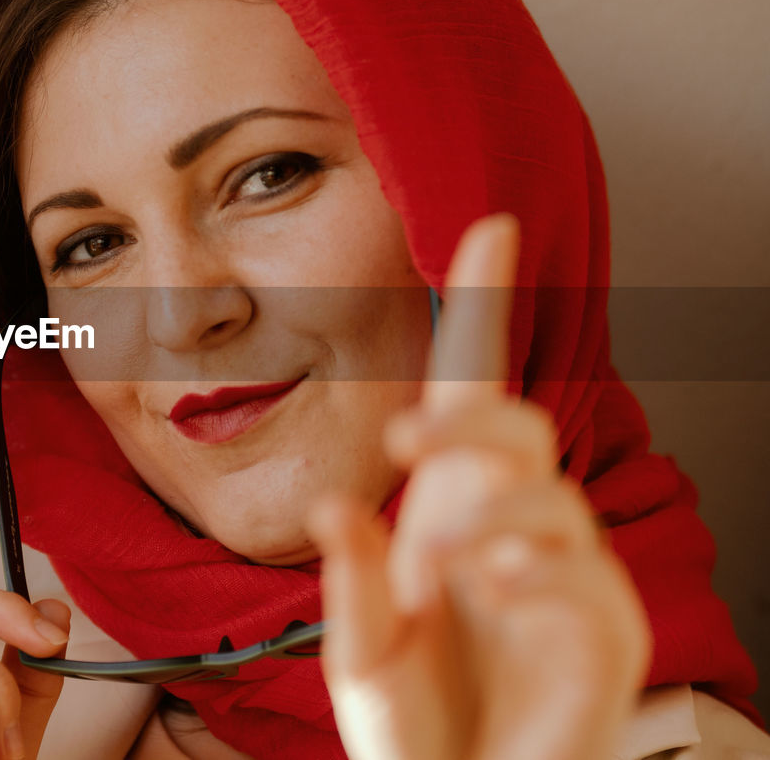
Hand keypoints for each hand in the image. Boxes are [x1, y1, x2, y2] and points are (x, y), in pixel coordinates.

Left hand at [306, 213, 652, 759]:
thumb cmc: (416, 724)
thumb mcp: (363, 651)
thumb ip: (353, 586)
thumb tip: (336, 508)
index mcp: (446, 511)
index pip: (470, 391)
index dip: (481, 308)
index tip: (485, 227)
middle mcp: (507, 526)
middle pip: (513, 424)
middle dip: (465, 418)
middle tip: (402, 439)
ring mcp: (561, 574)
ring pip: (546, 490)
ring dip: (482, 515)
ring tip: (435, 573)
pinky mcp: (603, 629)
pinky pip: (583, 572)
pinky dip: (531, 570)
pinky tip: (491, 589)